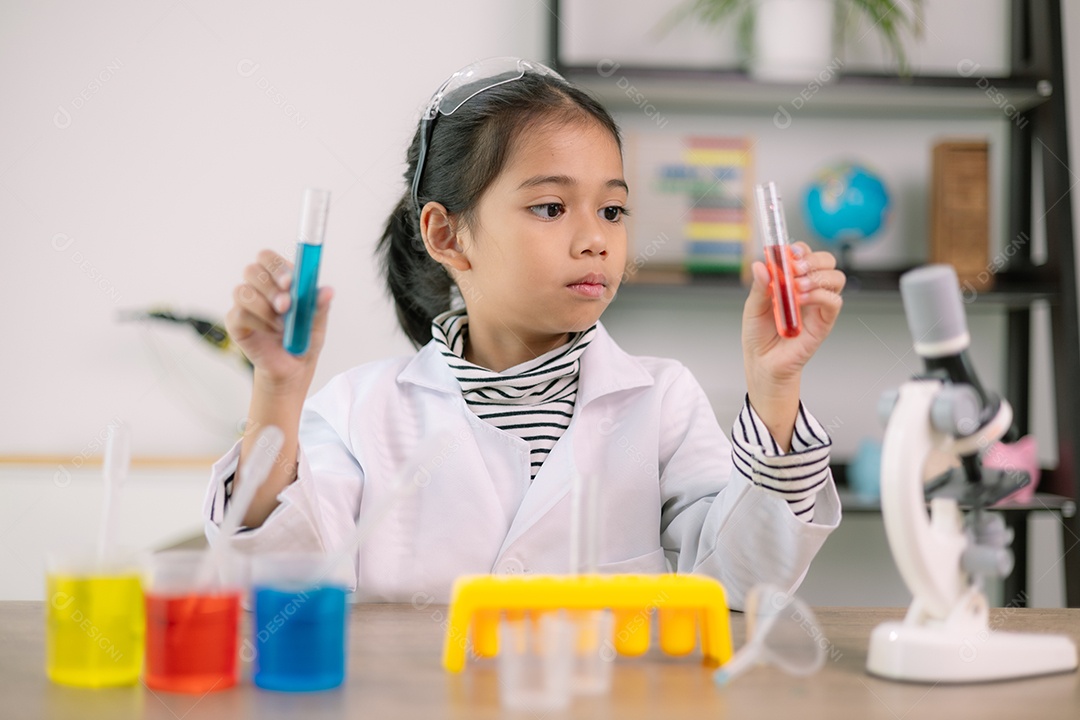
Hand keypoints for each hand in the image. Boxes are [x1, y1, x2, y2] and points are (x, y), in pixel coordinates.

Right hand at [225, 249, 333, 393]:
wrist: (292, 368)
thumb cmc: (303, 338)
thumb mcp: (317, 322)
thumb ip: (319, 305)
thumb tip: (327, 291)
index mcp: (279, 279)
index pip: (268, 258)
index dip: (276, 266)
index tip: (290, 282)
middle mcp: (259, 287)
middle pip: (252, 270)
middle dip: (270, 286)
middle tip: (286, 305)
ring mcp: (245, 304)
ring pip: (242, 292)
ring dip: (264, 308)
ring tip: (282, 325)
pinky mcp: (235, 322)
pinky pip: (238, 314)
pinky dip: (258, 323)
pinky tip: (271, 332)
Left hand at [742, 242, 844, 445]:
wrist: (762, 363)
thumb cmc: (759, 336)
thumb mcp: (752, 307)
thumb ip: (759, 286)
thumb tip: (761, 264)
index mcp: (792, 281)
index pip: (806, 255)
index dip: (800, 249)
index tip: (788, 252)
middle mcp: (809, 290)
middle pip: (827, 261)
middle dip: (813, 259)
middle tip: (794, 268)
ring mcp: (818, 306)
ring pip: (836, 278)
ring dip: (817, 276)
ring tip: (796, 287)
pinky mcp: (824, 322)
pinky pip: (834, 302)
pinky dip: (820, 295)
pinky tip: (802, 300)